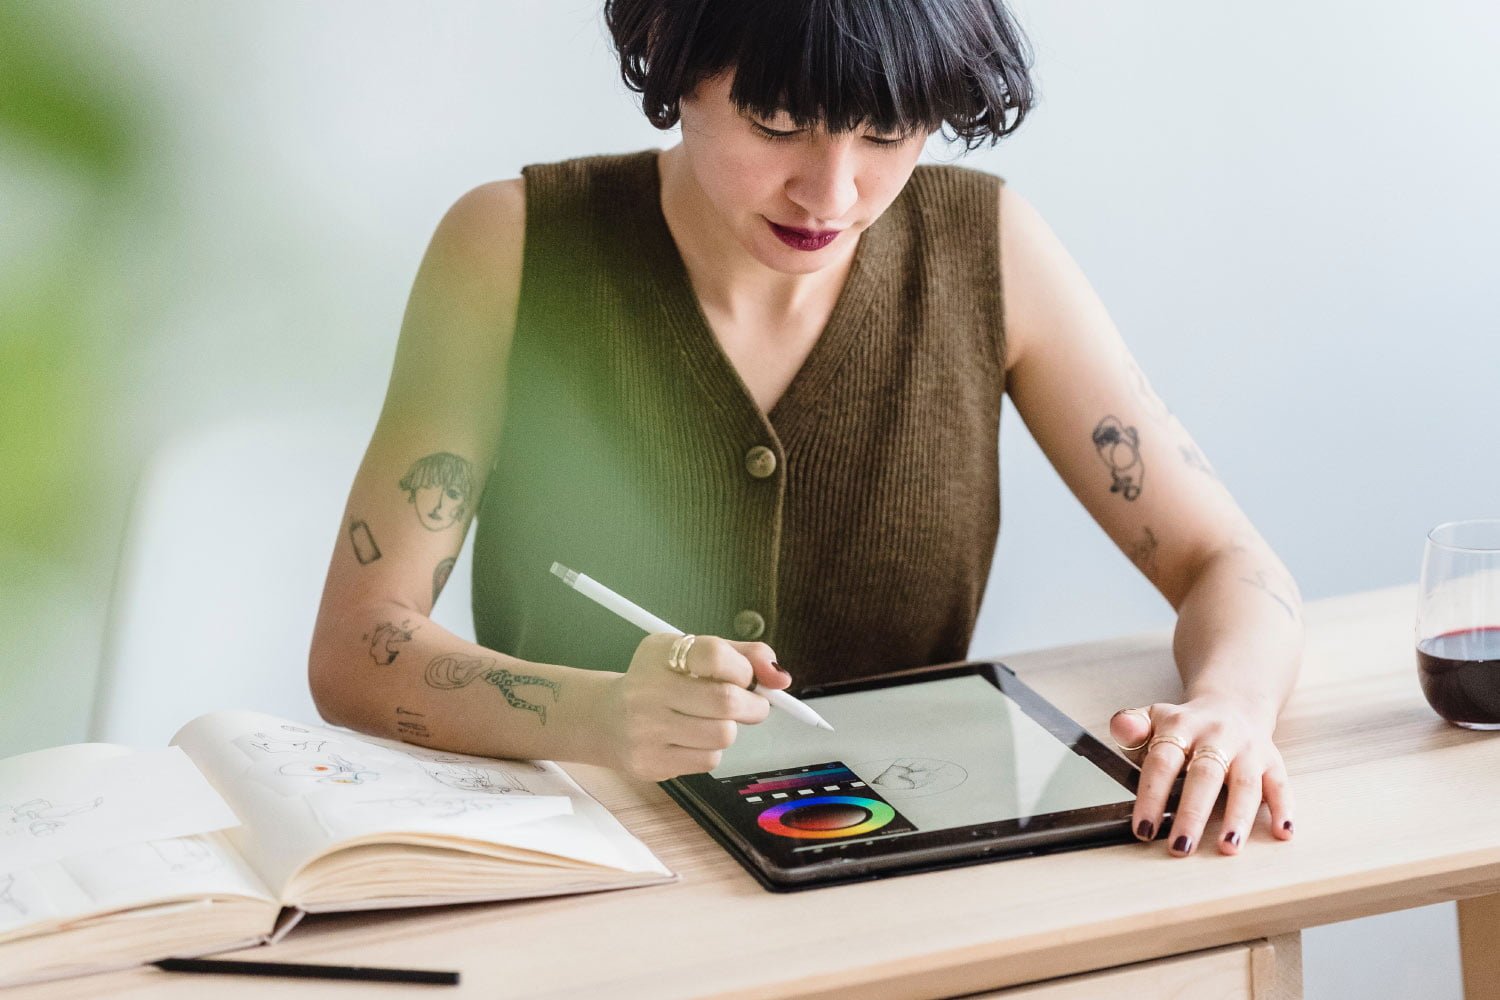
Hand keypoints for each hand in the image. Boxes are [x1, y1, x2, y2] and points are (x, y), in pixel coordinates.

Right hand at [601, 633, 791, 781]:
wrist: (606, 719)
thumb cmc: (661, 682)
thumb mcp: (694, 655)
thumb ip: (742, 656)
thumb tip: (781, 678)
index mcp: (661, 653)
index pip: (714, 654)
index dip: (744, 668)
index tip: (746, 676)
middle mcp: (647, 689)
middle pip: (726, 700)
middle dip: (754, 705)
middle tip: (752, 705)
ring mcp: (645, 729)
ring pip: (722, 735)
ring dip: (730, 729)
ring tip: (713, 721)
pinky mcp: (649, 762)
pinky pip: (708, 760)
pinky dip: (712, 751)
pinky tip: (692, 740)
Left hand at [1108, 693, 1294, 856]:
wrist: (1232, 705)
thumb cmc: (1185, 726)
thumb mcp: (1152, 719)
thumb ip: (1131, 727)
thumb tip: (1123, 728)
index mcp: (1181, 726)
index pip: (1163, 761)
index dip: (1152, 795)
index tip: (1142, 829)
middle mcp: (1217, 735)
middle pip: (1205, 775)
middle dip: (1192, 814)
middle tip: (1180, 848)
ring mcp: (1247, 749)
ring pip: (1245, 783)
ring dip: (1237, 817)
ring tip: (1227, 847)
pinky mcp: (1273, 761)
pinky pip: (1281, 785)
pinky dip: (1283, 809)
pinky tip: (1282, 833)